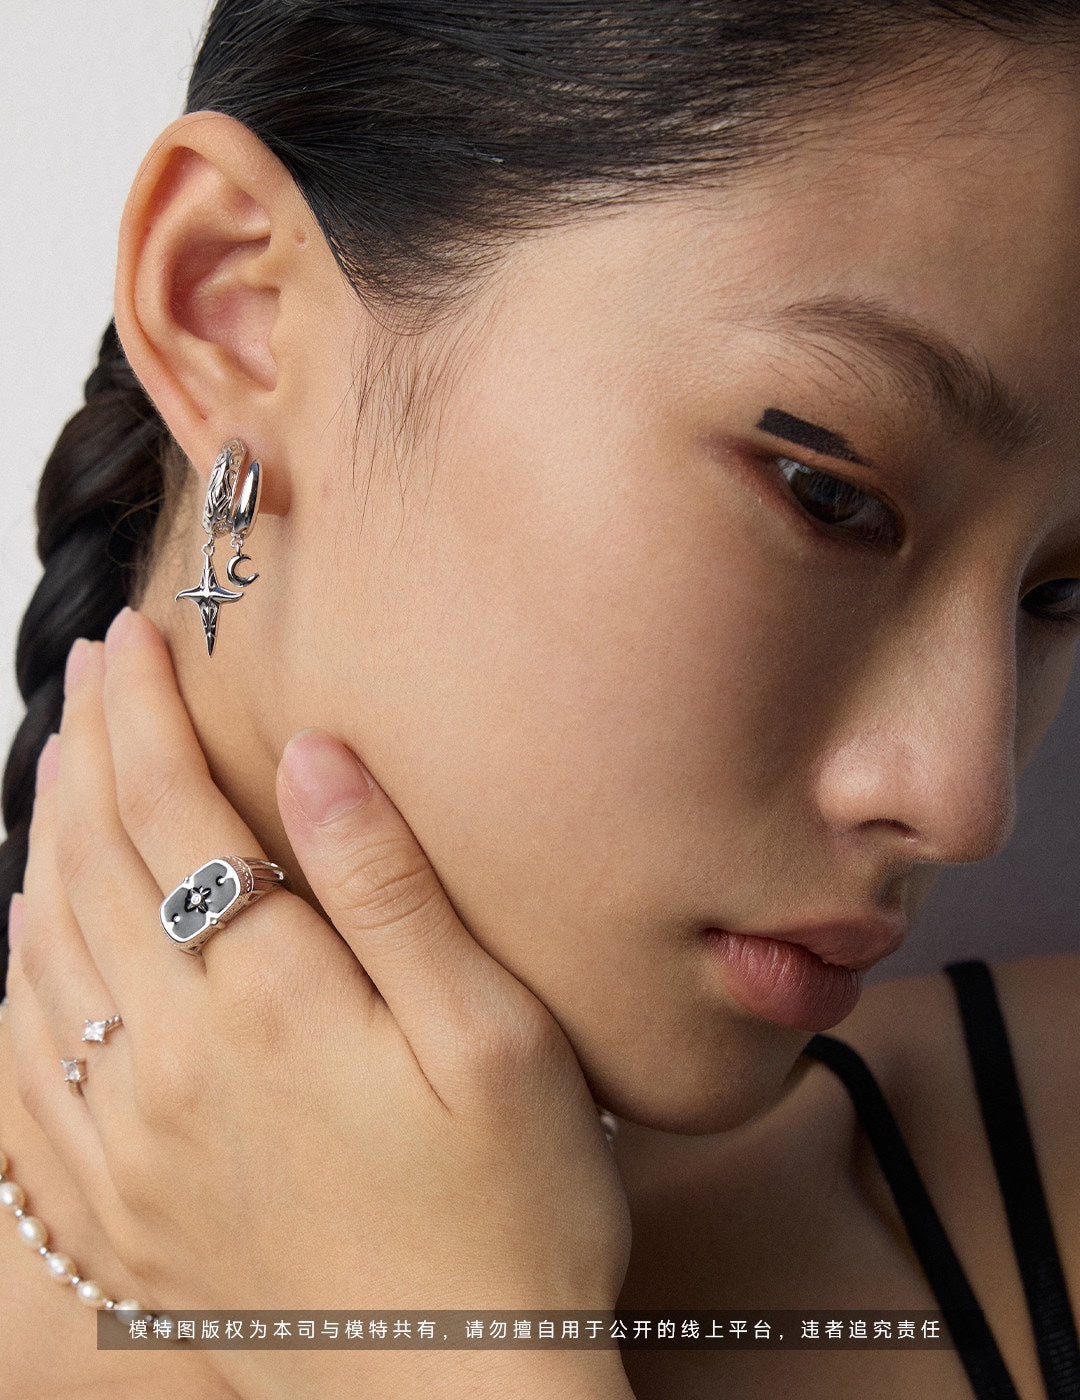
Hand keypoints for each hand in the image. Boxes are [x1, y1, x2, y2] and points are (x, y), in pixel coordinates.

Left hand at [6, 608, 632, 1397]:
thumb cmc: (510, 1221)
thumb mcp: (493, 1039)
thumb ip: (391, 890)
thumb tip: (313, 756)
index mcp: (267, 1006)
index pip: (175, 815)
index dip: (149, 716)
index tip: (139, 642)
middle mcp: (168, 1065)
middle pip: (94, 865)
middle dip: (88, 750)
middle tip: (93, 672)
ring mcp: (122, 1146)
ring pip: (43, 954)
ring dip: (45, 841)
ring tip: (58, 767)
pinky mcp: (113, 1213)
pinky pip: (20, 1069)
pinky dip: (11, 978)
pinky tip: (24, 940)